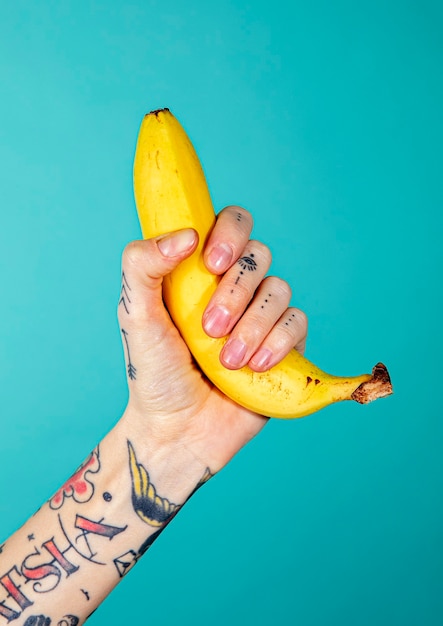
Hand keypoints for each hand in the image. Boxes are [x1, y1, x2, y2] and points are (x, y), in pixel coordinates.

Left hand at [118, 206, 306, 471]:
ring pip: (280, 289)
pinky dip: (277, 342)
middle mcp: (235, 287)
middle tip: (208, 330)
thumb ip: (141, 266)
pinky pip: (298, 323)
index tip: (211, 262)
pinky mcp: (284, 345)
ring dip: (253, 324)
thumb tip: (186, 235)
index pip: (232, 223)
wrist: (177, 429)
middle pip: (259, 255)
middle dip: (235, 292)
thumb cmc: (153, 371)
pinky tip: (253, 367)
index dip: (230, 232)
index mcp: (201, 270)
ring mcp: (261, 316)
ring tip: (226, 360)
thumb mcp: (135, 316)